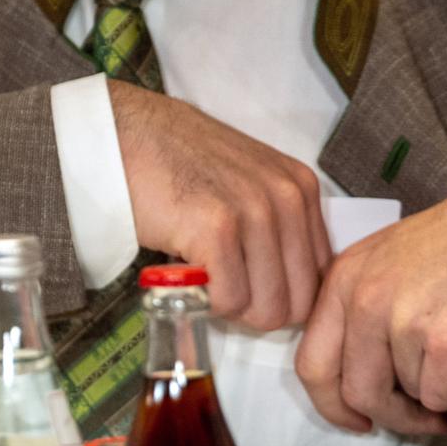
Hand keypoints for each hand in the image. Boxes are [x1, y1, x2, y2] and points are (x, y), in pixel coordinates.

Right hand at [109, 80, 331, 330]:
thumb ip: (276, 228)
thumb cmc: (179, 164)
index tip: (250, 290)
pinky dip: (206, 303)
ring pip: (266, 308)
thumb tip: (287, 291)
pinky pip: (229, 300)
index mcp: (302, 189)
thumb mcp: (248, 184)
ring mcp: (256, 212)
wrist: (126, 135)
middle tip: (223, 292)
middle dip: (259, 310)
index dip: (284, 295)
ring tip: (204, 281)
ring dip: (231, 308)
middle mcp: (289, 198)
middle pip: (298, 301)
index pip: (320, 276)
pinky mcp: (218, 228)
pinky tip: (188, 275)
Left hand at [295, 165, 446, 435]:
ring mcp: (405, 322)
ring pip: (402, 396)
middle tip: (411, 418)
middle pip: (354, 391)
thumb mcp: (393, 254)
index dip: (332, 402)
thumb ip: (362, 301)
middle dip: (385, 415)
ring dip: (428, 394)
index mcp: (346, 276)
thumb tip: (357, 364)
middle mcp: (366, 299)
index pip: (312, 362)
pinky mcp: (446, 344)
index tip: (355, 415)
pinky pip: (439, 396)